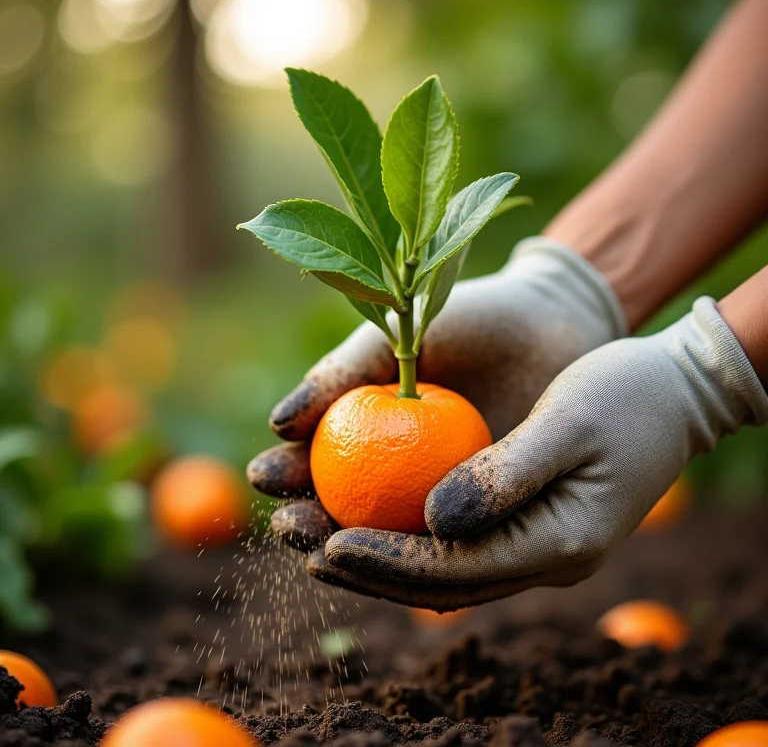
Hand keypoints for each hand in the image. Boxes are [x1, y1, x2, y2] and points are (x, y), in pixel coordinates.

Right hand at [248, 238, 624, 549]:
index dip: (285, 474)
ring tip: (329, 553)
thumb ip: (341, 375)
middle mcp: (398, 469)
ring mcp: (442, 496)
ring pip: (391, 539)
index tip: (267, 476)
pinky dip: (428, 559)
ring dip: (357, 554)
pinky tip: (405, 565)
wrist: (549, 323)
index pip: (313, 461)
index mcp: (368, 427)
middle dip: (308, 524)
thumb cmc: (467, 319)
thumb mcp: (396, 336)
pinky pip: (453, 546)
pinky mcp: (488, 516)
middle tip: (293, 527)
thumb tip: (277, 424)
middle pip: (341, 510)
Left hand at [312, 298, 767, 609]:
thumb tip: (432, 522)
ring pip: (442, 570)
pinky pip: (456, 543)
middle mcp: (544, 557)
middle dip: (367, 570)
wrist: (676, 393)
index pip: (455, 571)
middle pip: (440, 582)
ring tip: (314, 537)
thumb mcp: (568, 423)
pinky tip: (364, 514)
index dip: (387, 562)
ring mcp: (536, 543)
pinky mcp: (525, 521)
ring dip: (378, 557)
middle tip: (300, 545)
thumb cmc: (627, 396)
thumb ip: (504, 477)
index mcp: (560, 543)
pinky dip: (406, 536)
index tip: (326, 544)